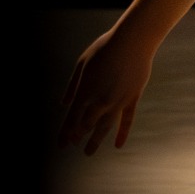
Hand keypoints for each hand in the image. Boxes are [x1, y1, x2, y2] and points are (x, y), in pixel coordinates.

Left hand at [58, 24, 154, 154]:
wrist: (133, 41)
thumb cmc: (105, 48)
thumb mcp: (82, 63)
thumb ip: (72, 86)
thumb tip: (64, 103)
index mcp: (85, 92)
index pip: (72, 119)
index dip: (66, 134)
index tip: (62, 145)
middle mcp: (100, 101)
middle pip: (87, 125)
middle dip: (79, 136)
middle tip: (75, 144)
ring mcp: (118, 101)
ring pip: (105, 126)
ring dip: (96, 140)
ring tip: (88, 152)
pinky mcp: (132, 98)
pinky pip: (127, 120)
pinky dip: (122, 133)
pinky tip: (118, 145)